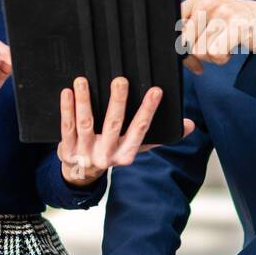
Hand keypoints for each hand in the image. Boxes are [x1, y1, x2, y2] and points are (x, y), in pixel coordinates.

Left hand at [57, 76, 194, 185]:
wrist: (81, 174)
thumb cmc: (112, 153)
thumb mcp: (136, 148)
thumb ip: (160, 136)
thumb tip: (189, 125)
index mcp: (126, 154)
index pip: (140, 129)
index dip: (148, 110)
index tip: (155, 91)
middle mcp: (107, 155)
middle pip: (113, 125)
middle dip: (118, 102)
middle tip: (121, 80)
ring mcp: (86, 152)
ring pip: (87, 123)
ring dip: (85, 101)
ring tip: (83, 81)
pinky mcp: (68, 149)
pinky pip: (67, 127)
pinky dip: (67, 109)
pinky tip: (68, 92)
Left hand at [178, 0, 255, 73]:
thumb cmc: (234, 23)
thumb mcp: (209, 19)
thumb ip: (191, 33)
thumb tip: (184, 59)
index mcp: (197, 1)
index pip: (174, 27)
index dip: (179, 45)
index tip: (187, 51)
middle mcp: (207, 5)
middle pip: (185, 43)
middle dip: (197, 53)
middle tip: (213, 48)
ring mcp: (222, 14)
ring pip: (200, 51)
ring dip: (212, 56)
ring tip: (225, 45)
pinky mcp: (235, 26)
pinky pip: (215, 54)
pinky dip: (222, 58)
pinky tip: (231, 48)